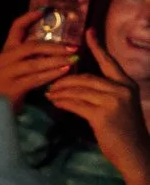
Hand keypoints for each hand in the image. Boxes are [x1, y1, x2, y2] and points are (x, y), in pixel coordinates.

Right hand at [0, 7, 78, 101]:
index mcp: (7, 50)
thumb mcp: (17, 65)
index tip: (44, 11)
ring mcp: (7, 73)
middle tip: (73, 47)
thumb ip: (31, 55)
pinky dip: (51, 75)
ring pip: (35, 63)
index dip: (29, 18)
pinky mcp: (13, 87)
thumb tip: (57, 46)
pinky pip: (35, 79)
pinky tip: (63, 72)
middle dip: (54, 47)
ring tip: (73, 59)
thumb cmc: (11, 82)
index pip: (15, 28)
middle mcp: (5, 59)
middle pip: (31, 47)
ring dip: (56, 61)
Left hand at [43, 35, 149, 179]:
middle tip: (51, 83)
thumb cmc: (124, 131)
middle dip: (65, 80)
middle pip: (86, 77)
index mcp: (127, 84)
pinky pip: (75, 104)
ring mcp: (113, 102)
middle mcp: (122, 89)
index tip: (88, 32)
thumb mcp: (119, 106)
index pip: (109, 61)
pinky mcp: (102, 115)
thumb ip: (104, 93)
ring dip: (60, 91)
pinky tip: (55, 103)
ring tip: (50, 93)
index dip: (98, 46)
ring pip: (78, 90)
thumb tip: (78, 84)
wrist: (135, 153)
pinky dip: (62, 102)